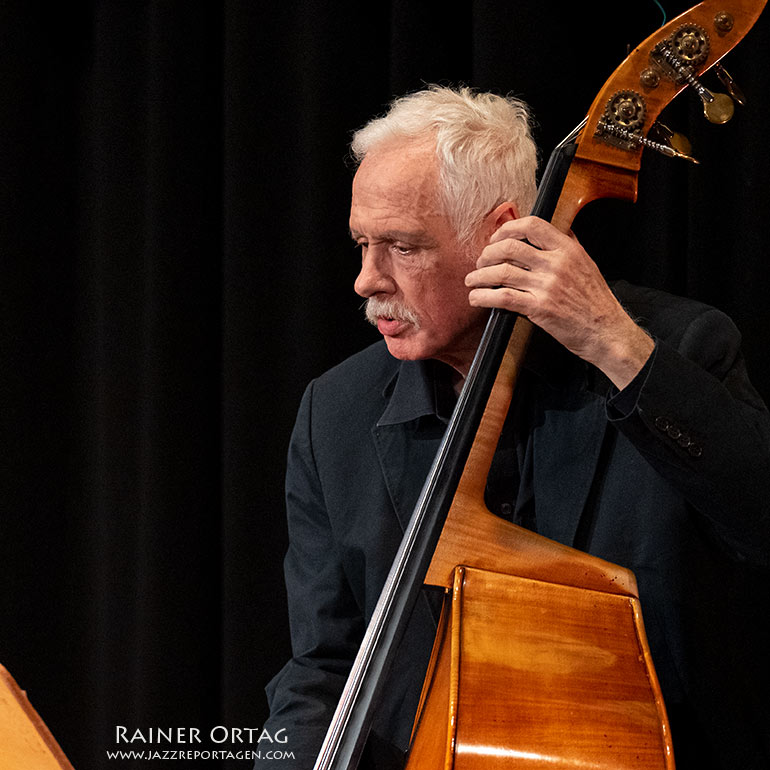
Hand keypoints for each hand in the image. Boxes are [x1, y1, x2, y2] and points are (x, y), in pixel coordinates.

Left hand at [465, 216, 653, 389]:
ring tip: (472, 281)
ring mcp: (547, 286)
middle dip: (487, 254)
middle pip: (510, 247)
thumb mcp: (586, 264)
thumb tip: (553, 231)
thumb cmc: (595, 301)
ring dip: (479, 276)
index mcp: (568, 250)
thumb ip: (568, 246)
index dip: (507, 229)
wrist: (607, 331)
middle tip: (480, 262)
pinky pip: (503, 297)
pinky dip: (484, 296)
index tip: (496, 238)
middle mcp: (557, 264)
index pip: (532, 225)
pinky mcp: (539, 308)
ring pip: (501, 272)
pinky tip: (476, 298)